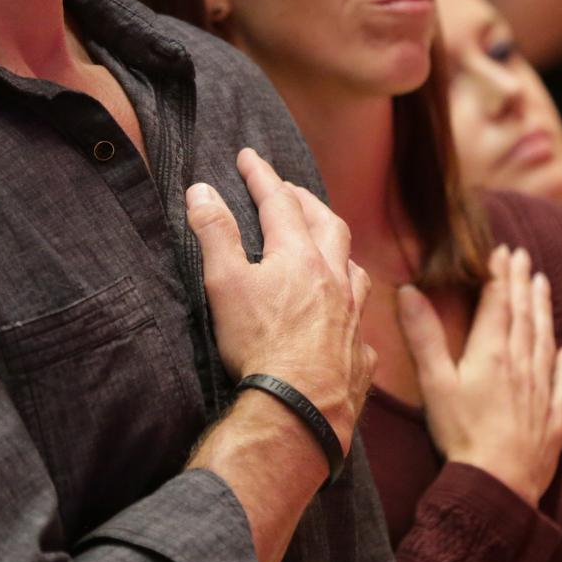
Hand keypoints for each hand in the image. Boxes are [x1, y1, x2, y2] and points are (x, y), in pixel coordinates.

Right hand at [188, 148, 374, 444]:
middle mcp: (335, 277)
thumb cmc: (259, 343)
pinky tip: (344, 316)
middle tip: (291, 191)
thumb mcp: (225, 283)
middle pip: (327, 224)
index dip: (262, 176)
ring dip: (338, 250)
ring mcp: (353, 314)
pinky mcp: (360, 351)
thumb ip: (214, 233)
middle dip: (306, 202)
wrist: (300, 405)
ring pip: (353, 267)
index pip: (279, 202)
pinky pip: (360, 320)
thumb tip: (201, 189)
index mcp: (299, 255)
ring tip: (326, 246)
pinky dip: (350, 307)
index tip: (248, 156)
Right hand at [396, 245, 561, 506]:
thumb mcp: (435, 383)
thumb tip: (410, 290)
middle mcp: (522, 365)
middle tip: (523, 257)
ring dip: (543, 311)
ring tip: (543, 286)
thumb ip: (424, 335)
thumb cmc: (461, 434)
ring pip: (545, 341)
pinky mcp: (554, 418)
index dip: (499, 276)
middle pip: (524, 316)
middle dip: (522, 284)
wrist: (497, 483)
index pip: (498, 304)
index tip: (501, 251)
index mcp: (492, 353)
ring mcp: (541, 391)